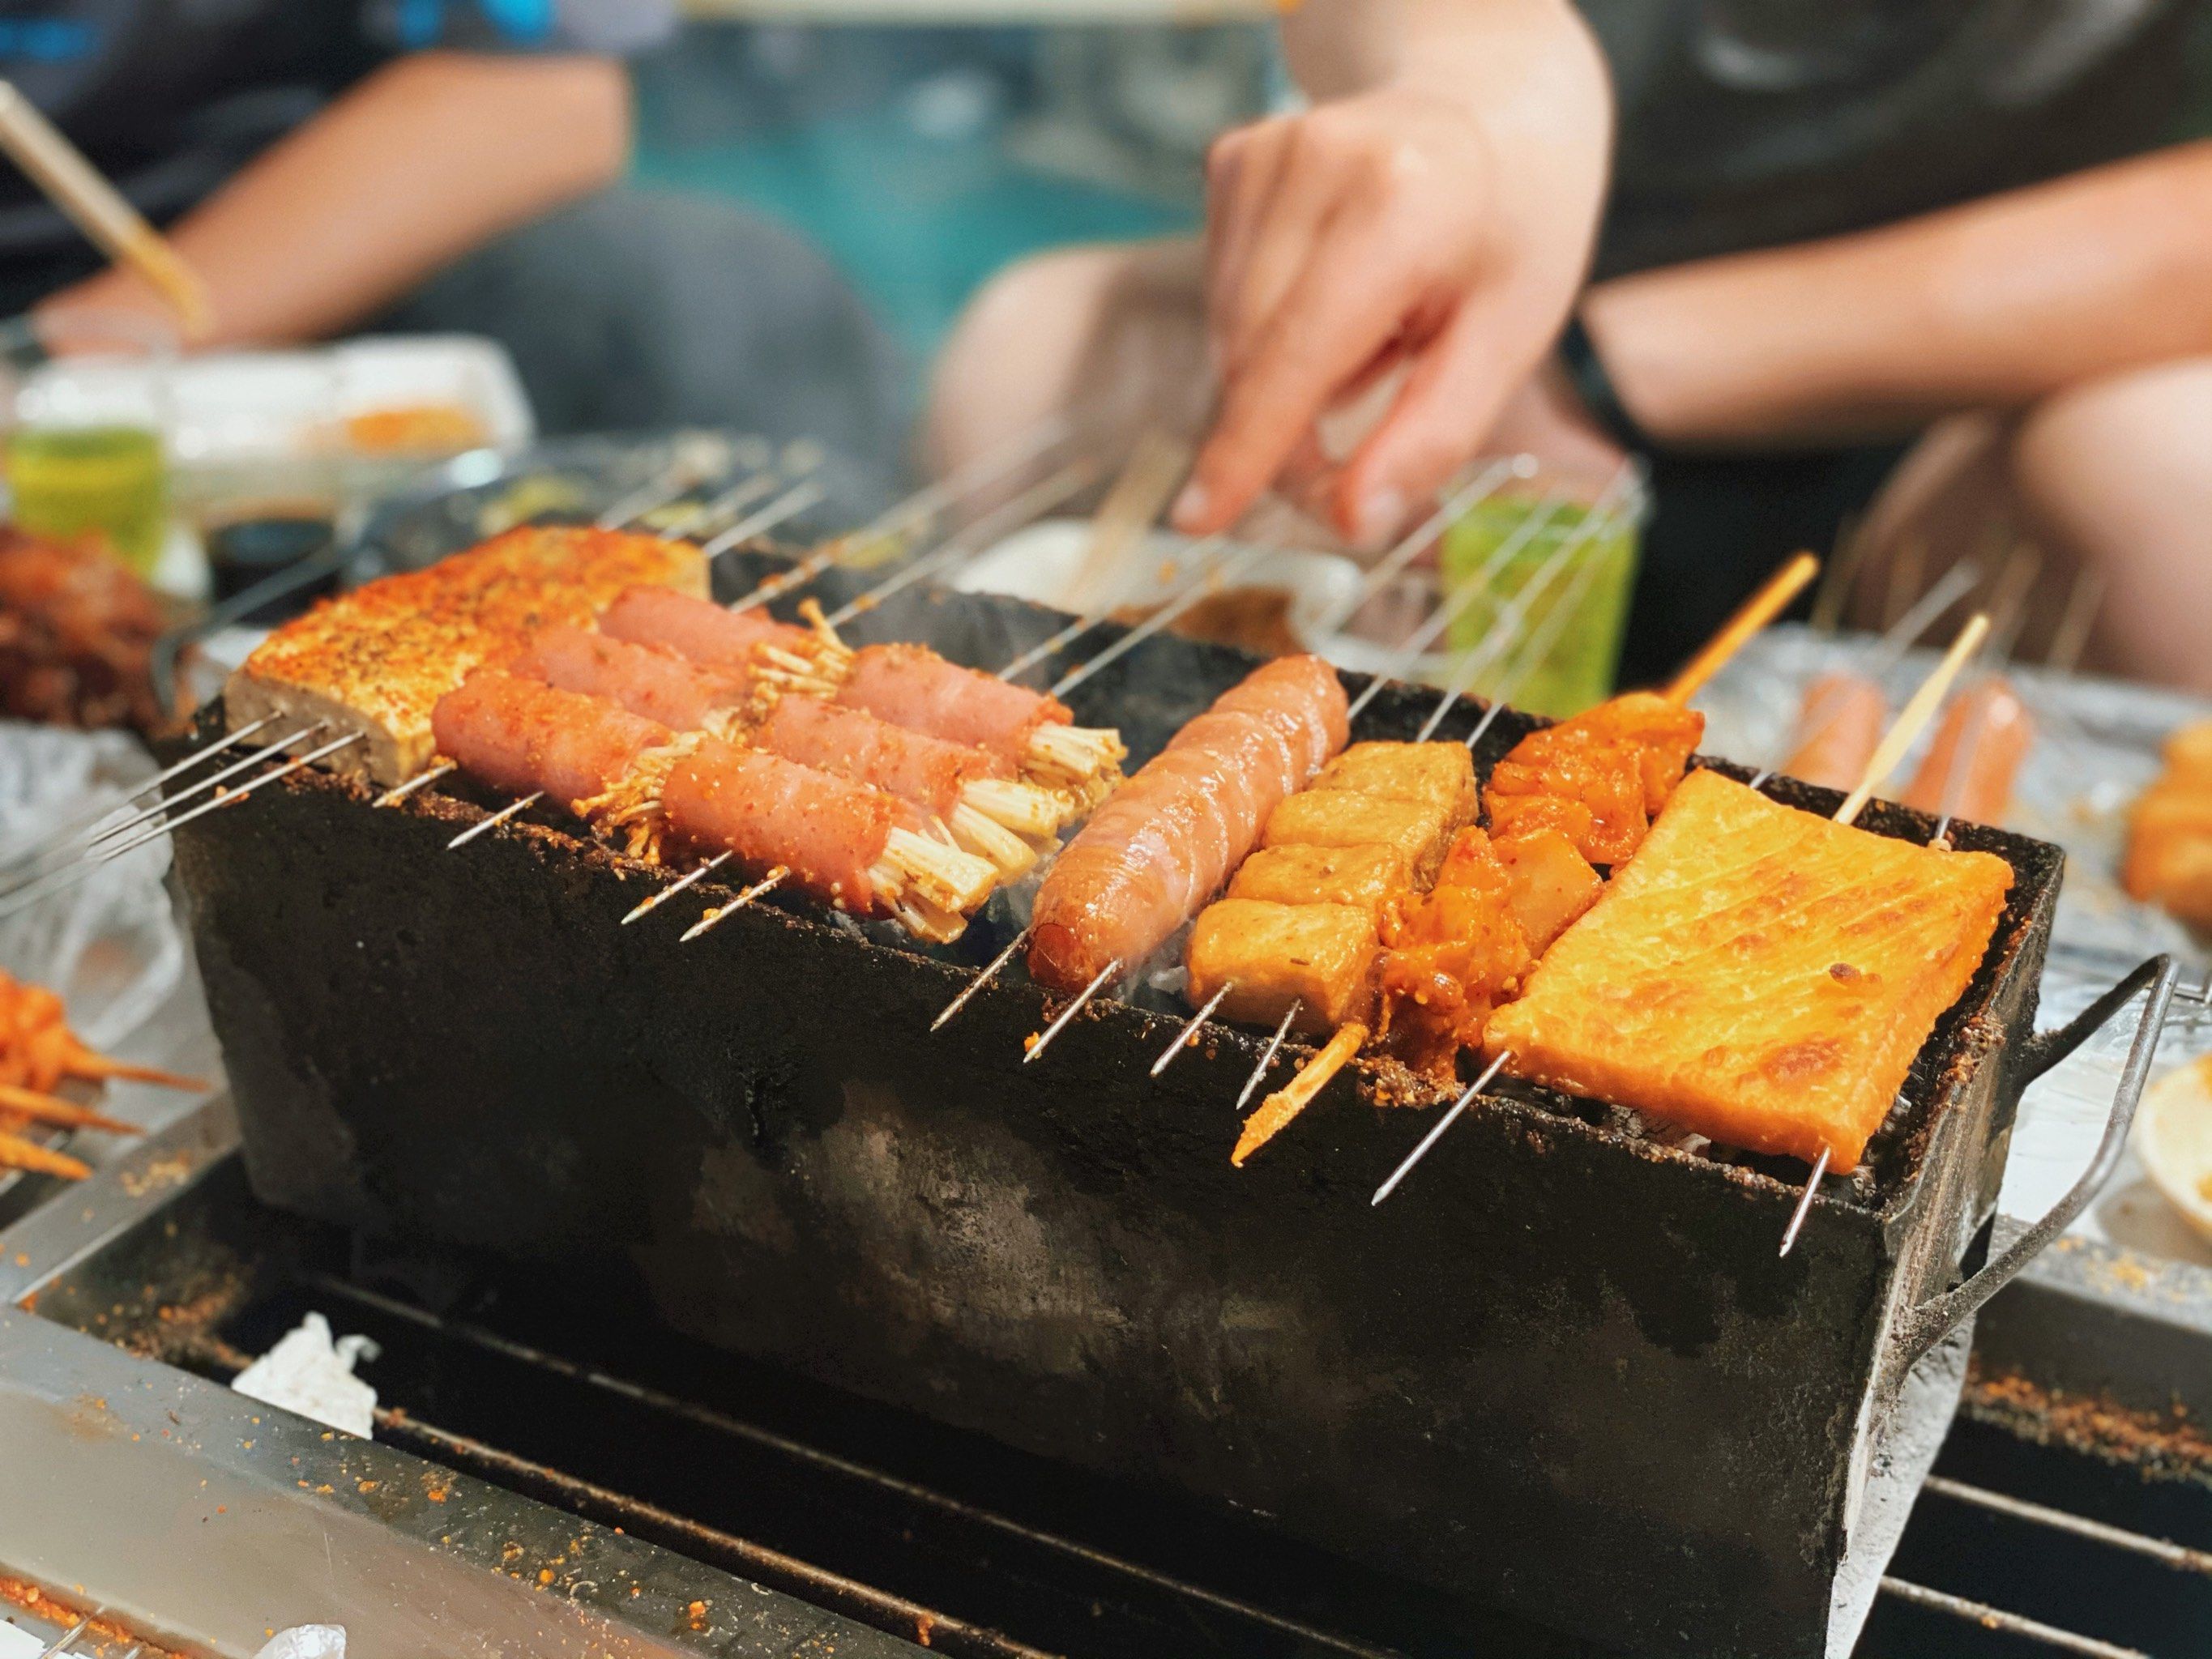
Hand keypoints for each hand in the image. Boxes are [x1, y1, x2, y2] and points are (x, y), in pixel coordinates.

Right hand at [1174, 75, 1607, 548]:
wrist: (1494, 107)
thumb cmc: (1512, 232)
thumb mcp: (1510, 338)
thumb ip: (1433, 434)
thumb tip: (1354, 521)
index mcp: (1403, 202)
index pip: (1299, 352)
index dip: (1248, 446)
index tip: (1201, 519)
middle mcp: (1318, 162)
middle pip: (1252, 356)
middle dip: (1284, 435)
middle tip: (1348, 462)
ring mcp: (1264, 153)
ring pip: (1227, 334)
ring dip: (1281, 376)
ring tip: (1369, 337)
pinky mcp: (1232, 160)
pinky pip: (1220, 294)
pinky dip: (1267, 328)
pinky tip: (1330, 296)